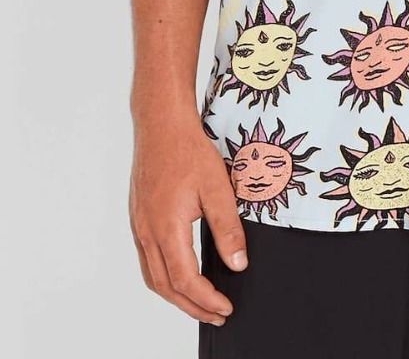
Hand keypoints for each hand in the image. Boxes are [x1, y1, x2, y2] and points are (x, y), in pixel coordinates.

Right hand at [129, 112, 247, 324]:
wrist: (160, 123)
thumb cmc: (188, 150)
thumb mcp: (218, 188)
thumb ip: (228, 229)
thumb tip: (238, 264)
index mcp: (167, 229)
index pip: (186, 280)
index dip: (206, 300)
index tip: (225, 308)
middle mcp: (148, 232)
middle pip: (166, 287)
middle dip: (192, 307)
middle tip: (216, 315)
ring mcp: (140, 226)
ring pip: (153, 276)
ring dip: (176, 296)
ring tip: (199, 303)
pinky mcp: (139, 217)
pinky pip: (148, 260)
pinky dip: (164, 277)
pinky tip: (180, 273)